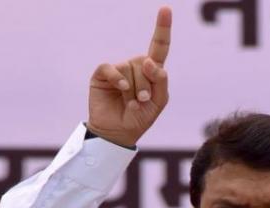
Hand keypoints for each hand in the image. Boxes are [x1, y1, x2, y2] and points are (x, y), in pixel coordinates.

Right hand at [87, 6, 171, 146]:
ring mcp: (119, 69)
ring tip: (130, 104)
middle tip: (142, 101)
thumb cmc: (139, 118)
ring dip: (134, 90)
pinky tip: (121, 89)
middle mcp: (136, 66)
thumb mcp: (158, 102)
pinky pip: (112, 68)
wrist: (118, 133)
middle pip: (146, 62)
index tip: (166, 9)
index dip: (162, 28)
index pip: (159, 47)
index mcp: (152, 71)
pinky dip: (118, 79)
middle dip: (146, 85)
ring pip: (130, 68)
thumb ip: (160, 82)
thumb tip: (151, 62)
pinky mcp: (103, 74)